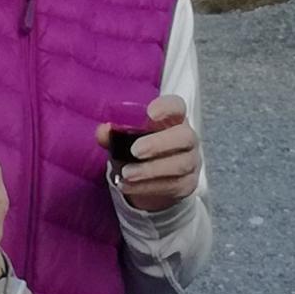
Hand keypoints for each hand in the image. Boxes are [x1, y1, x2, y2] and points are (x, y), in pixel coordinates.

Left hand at [105, 95, 200, 213]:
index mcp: (173, 119)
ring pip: (181, 164)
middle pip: (185, 137)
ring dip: (151, 170)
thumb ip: (114, 134)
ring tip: (126, 174)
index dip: (167, 108)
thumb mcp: (124, 140)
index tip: (150, 113)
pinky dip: (148, 186)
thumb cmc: (139, 151)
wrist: (149, 181)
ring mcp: (191, 161)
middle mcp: (187, 138)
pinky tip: (128, 185)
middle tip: (134, 151)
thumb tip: (104, 131)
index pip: (177, 107)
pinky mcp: (188, 184)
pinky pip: (173, 185)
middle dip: (159, 143)